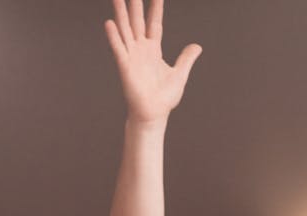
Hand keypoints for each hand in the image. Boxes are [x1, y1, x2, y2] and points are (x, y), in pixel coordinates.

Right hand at [105, 0, 201, 126]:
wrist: (154, 114)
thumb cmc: (164, 98)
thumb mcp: (180, 74)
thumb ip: (186, 58)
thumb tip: (197, 46)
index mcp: (153, 50)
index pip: (154, 23)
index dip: (156, 8)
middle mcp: (141, 50)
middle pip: (137, 21)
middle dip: (135, 4)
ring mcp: (132, 57)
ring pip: (126, 30)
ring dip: (121, 13)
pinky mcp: (125, 67)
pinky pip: (119, 49)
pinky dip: (114, 37)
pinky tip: (110, 23)